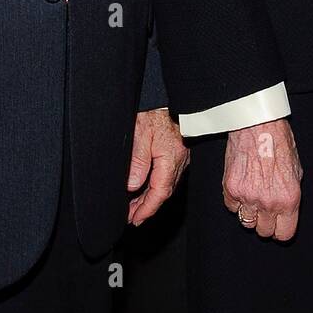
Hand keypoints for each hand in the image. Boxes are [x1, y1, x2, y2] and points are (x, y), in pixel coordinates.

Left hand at [127, 109, 189, 224]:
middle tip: (131, 217)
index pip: (159, 192)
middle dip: (147, 207)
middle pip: (164, 191)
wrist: (173, 93)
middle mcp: (180, 160)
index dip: (147, 209)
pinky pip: (169, 174)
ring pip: (166, 184)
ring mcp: (182, 156)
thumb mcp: (141, 131)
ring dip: (151, 197)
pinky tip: (147, 186)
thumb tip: (132, 185)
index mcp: (171, 157)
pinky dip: (157, 185)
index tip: (135, 219)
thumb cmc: (156, 109)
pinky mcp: (180, 151)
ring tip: (135, 206)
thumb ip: (138, 160)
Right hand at [222, 118, 301, 240]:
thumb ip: (289, 195)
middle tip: (264, 208)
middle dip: (264, 222)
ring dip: (249, 213)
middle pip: (263, 231)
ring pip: (246, 221)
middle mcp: (269, 202)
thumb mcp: (296, 172)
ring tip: (252, 197)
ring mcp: (248, 196)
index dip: (280, 230)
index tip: (277, 224)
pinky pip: (231, 206)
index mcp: (288, 200)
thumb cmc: (279, 143)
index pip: (284, 234)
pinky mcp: (231, 188)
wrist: (257, 125)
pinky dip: (235, 201)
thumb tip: (284, 209)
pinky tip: (241, 187)